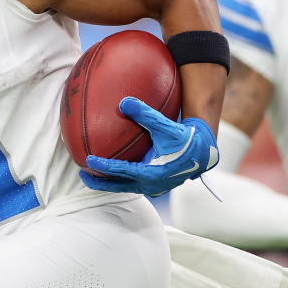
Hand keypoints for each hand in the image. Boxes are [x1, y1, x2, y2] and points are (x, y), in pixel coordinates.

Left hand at [80, 96, 218, 195]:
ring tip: (92, 173)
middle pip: (119, 186)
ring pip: (125, 186)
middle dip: (99, 182)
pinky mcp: (155, 183)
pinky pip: (132, 182)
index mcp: (153, 173)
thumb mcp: (166, 126)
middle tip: (82, 173)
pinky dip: (120, 177)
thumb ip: (146, 114)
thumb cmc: (186, 138)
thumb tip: (124, 101)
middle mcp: (151, 184)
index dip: (104, 166)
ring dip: (109, 181)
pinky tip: (113, 166)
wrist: (204, 151)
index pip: (122, 171)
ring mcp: (153, 186)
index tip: (88, 160)